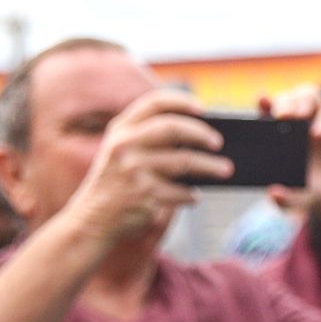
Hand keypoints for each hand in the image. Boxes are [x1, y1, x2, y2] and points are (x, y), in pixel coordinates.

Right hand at [63, 89, 228, 243]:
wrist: (93, 219)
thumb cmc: (119, 183)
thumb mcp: (124, 153)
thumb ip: (150, 139)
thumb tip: (203, 137)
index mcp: (120, 129)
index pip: (153, 103)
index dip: (181, 102)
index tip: (204, 108)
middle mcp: (124, 145)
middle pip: (172, 128)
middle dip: (201, 134)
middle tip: (219, 143)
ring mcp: (133, 170)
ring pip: (185, 162)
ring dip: (211, 167)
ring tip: (226, 170)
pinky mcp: (144, 195)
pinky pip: (181, 192)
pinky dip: (192, 195)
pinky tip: (195, 197)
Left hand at [260, 87, 320, 224]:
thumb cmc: (320, 194)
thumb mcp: (301, 200)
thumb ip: (286, 199)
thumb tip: (273, 193)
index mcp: (283, 136)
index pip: (270, 112)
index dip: (265, 105)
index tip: (262, 103)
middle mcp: (301, 124)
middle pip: (289, 99)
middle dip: (284, 102)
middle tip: (281, 116)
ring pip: (310, 96)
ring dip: (302, 101)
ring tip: (298, 116)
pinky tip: (319, 133)